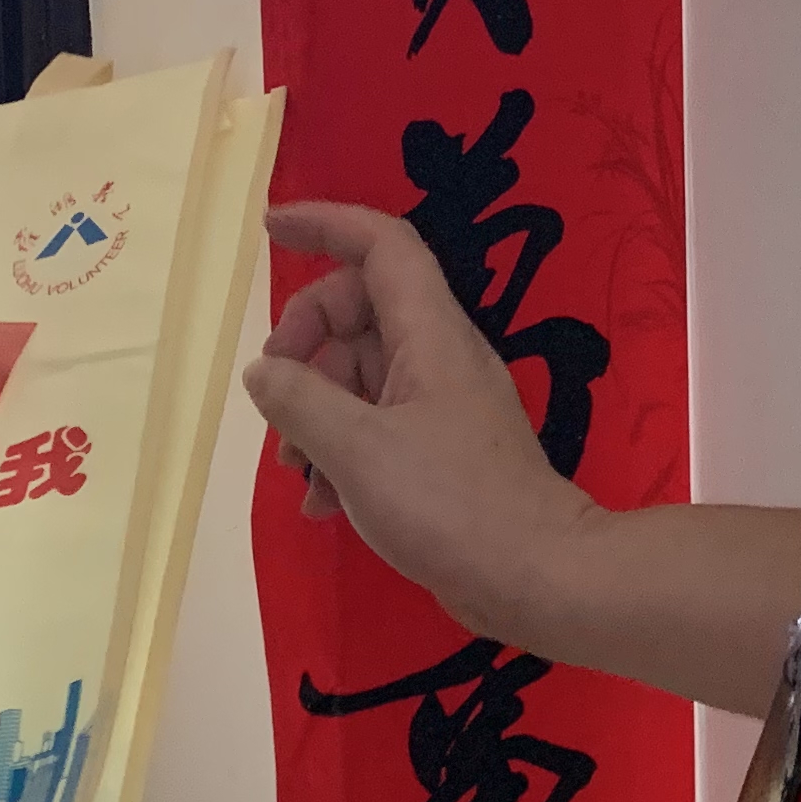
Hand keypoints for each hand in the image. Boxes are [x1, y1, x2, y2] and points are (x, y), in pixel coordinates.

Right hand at [240, 201, 603, 652]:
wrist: (537, 577)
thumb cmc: (451, 505)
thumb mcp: (356, 450)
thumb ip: (300, 401)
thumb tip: (263, 372)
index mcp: (429, 333)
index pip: (380, 245)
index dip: (325, 223)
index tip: (270, 229)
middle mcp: (439, 355)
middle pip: (359, 310)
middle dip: (304, 345)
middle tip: (273, 400)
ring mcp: (443, 403)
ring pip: (361, 374)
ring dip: (316, 413)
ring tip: (295, 472)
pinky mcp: (443, 451)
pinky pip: (377, 424)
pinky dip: (341, 451)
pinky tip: (321, 504)